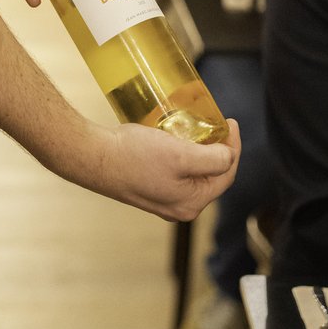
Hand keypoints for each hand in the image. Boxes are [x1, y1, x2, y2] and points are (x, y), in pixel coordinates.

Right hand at [91, 118, 240, 222]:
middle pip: (211, 175)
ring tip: (197, 128)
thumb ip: (213, 159)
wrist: (94, 158)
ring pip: (192, 172)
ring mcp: (163, 198)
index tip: (230, 122)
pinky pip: (175, 171)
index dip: (233, 147)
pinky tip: (173, 137)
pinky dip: (180, 153)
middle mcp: (179, 206)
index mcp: (191, 203)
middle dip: (217, 149)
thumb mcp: (181, 155)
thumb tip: (229, 156)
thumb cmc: (133, 157)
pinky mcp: (149, 186)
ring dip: (199, 150)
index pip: (226, 174)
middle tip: (216, 125)